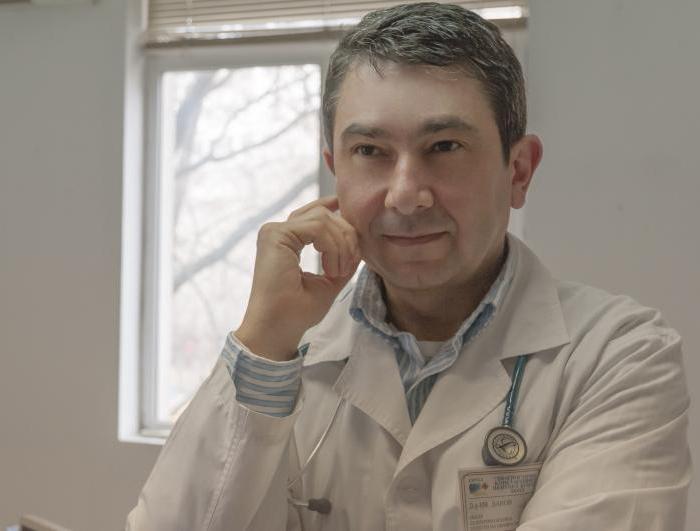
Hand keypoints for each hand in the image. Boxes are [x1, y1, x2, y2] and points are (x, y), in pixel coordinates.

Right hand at [235, 196, 360, 360]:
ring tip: (337, 273)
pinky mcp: (276, 235)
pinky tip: (330, 269)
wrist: (278, 328)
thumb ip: (342, 259)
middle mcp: (277, 232)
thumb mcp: (329, 280)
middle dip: (346, 236)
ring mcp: (274, 231)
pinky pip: (317, 228)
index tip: (354, 223)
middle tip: (349, 264)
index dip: (335, 212)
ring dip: (340, 246)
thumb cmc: (298, 311)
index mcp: (286, 240)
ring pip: (322, 219)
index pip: (314, 215)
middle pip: (323, 214)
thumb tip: (359, 243)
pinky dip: (332, 247)